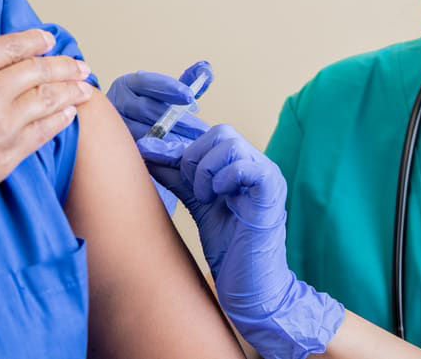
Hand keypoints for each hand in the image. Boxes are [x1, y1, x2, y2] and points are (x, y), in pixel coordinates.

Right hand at [0, 4, 94, 215]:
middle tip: (79, 64)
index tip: (47, 39)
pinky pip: (44, 132)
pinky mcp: (8, 155)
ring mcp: (4, 123)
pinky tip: (69, 117)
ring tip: (86, 87)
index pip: (8, 45)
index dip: (31, 40)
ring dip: (70, 90)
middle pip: (37, 70)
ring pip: (48, 99)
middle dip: (62, 64)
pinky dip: (60, 121)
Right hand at [107, 62, 212, 213]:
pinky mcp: (118, 148)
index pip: (147, 82)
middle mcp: (117, 103)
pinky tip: (178, 158)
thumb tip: (206, 68)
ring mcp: (114, 126)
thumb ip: (187, 82)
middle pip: (147, 110)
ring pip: (142, 132)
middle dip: (177, 120)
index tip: (190, 96)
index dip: (169, 88)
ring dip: (171, 139)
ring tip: (194, 145)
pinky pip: (139, 152)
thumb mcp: (167, 95)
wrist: (124, 135)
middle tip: (201, 129)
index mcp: (128, 85)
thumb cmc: (151, 110)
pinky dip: (160, 154)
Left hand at [138, 125, 344, 358]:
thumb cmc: (229, 248)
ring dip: (206, 170)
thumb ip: (179, 178)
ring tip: (205, 198)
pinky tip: (217, 200)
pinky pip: (245, 166)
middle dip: (194, 158)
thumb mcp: (198, 204)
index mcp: (243, 165)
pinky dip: (222, 179)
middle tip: (192, 190)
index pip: (211, 136)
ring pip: (230, 144)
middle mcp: (258, 165)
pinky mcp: (271, 192)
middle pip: (221, 132)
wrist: (250, 286)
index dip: (179, 146)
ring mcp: (267, 176)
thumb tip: (149, 152)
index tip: (150, 155)